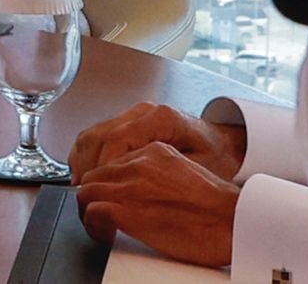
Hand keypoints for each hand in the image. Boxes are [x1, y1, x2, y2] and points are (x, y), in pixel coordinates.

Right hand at [69, 102, 247, 184]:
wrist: (225, 144)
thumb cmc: (216, 157)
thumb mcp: (198, 169)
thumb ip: (168, 176)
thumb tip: (135, 191)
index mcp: (160, 119)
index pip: (117, 140)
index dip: (102, 168)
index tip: (96, 190)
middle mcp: (143, 112)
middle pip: (98, 135)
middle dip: (86, 167)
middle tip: (84, 194)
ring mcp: (133, 115)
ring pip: (92, 134)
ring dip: (82, 162)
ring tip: (83, 189)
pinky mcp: (128, 123)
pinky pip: (97, 136)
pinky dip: (87, 156)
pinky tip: (88, 176)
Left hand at [75, 142, 238, 266]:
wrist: (232, 222)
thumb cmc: (216, 209)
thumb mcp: (186, 175)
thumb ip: (160, 175)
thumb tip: (144, 193)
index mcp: (155, 151)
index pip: (112, 161)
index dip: (107, 184)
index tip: (111, 200)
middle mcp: (140, 163)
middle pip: (95, 174)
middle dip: (94, 196)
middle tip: (103, 217)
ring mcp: (132, 186)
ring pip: (87, 192)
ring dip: (91, 211)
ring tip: (105, 228)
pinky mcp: (128, 210)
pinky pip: (92, 213)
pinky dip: (94, 226)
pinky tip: (108, 235)